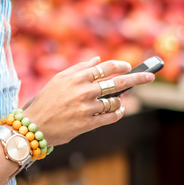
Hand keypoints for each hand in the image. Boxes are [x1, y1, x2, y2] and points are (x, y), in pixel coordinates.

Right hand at [21, 57, 154, 146]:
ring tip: (118, 101)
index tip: (128, 67)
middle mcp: (84, 91)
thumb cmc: (45, 100)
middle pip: (117, 82)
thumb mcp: (58, 79)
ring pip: (114, 102)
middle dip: (137, 78)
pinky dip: (118, 113)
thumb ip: (79, 68)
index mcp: (77, 78)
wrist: (34, 125)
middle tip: (149, 77)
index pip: (106, 68)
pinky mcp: (88, 123)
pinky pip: (111, 117)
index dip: (120, 66)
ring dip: (119, 101)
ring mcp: (87, 108)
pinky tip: (119, 111)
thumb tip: (97, 59)